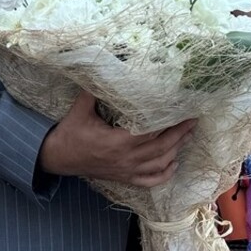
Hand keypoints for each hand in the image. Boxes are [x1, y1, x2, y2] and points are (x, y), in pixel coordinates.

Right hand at [37, 91, 195, 187]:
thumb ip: (93, 91)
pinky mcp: (124, 178)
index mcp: (117, 141)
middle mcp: (125, 159)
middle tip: (192, 122)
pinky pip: (149, 181)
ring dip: (176, 151)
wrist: (57, 158)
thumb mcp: (80, 109)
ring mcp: (126, 171)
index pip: (151, 133)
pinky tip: (173, 164)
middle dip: (179, 135)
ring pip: (159, 164)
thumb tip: (101, 68)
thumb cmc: (70, 132)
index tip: (182, 112)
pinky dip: (164, 174)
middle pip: (161, 148)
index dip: (169, 124)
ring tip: (187, 136)